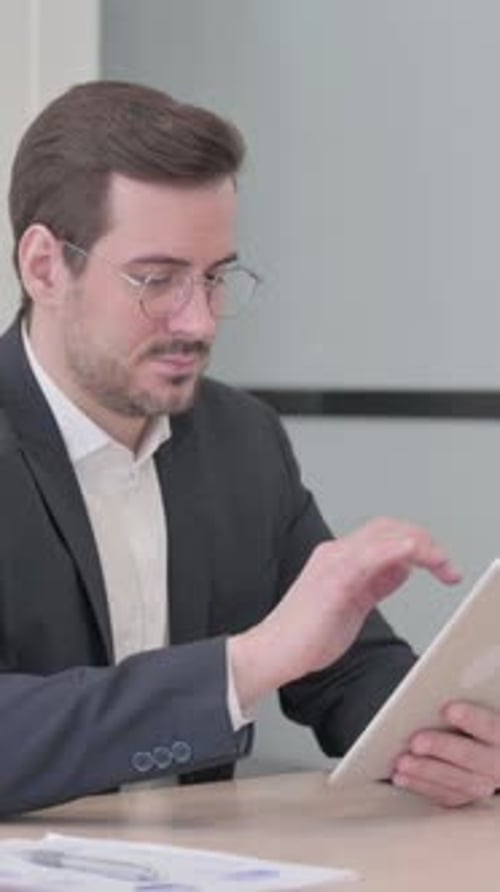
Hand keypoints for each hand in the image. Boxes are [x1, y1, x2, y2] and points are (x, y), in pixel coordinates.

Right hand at [230, 517, 460, 709]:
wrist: (273, 652)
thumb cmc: (306, 636)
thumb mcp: (353, 605)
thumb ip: (376, 584)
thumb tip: (402, 569)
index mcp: (340, 558)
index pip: (385, 534)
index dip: (416, 543)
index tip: (440, 564)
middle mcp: (336, 553)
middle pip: (389, 528)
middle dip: (425, 542)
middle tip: (447, 567)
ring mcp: (334, 563)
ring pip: (386, 535)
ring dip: (422, 546)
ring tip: (442, 565)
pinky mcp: (335, 579)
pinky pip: (372, 554)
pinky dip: (398, 549)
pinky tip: (415, 553)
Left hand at [393, 701, 499, 806]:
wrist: (494, 751)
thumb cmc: (480, 725)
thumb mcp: (483, 708)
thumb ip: (468, 701)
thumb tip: (442, 685)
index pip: (491, 726)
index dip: (472, 719)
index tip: (449, 709)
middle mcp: (497, 762)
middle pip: (471, 757)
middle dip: (441, 748)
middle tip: (416, 742)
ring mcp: (484, 782)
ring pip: (458, 782)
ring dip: (426, 772)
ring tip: (402, 763)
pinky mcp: (468, 796)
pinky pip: (446, 796)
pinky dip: (423, 787)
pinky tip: (403, 777)